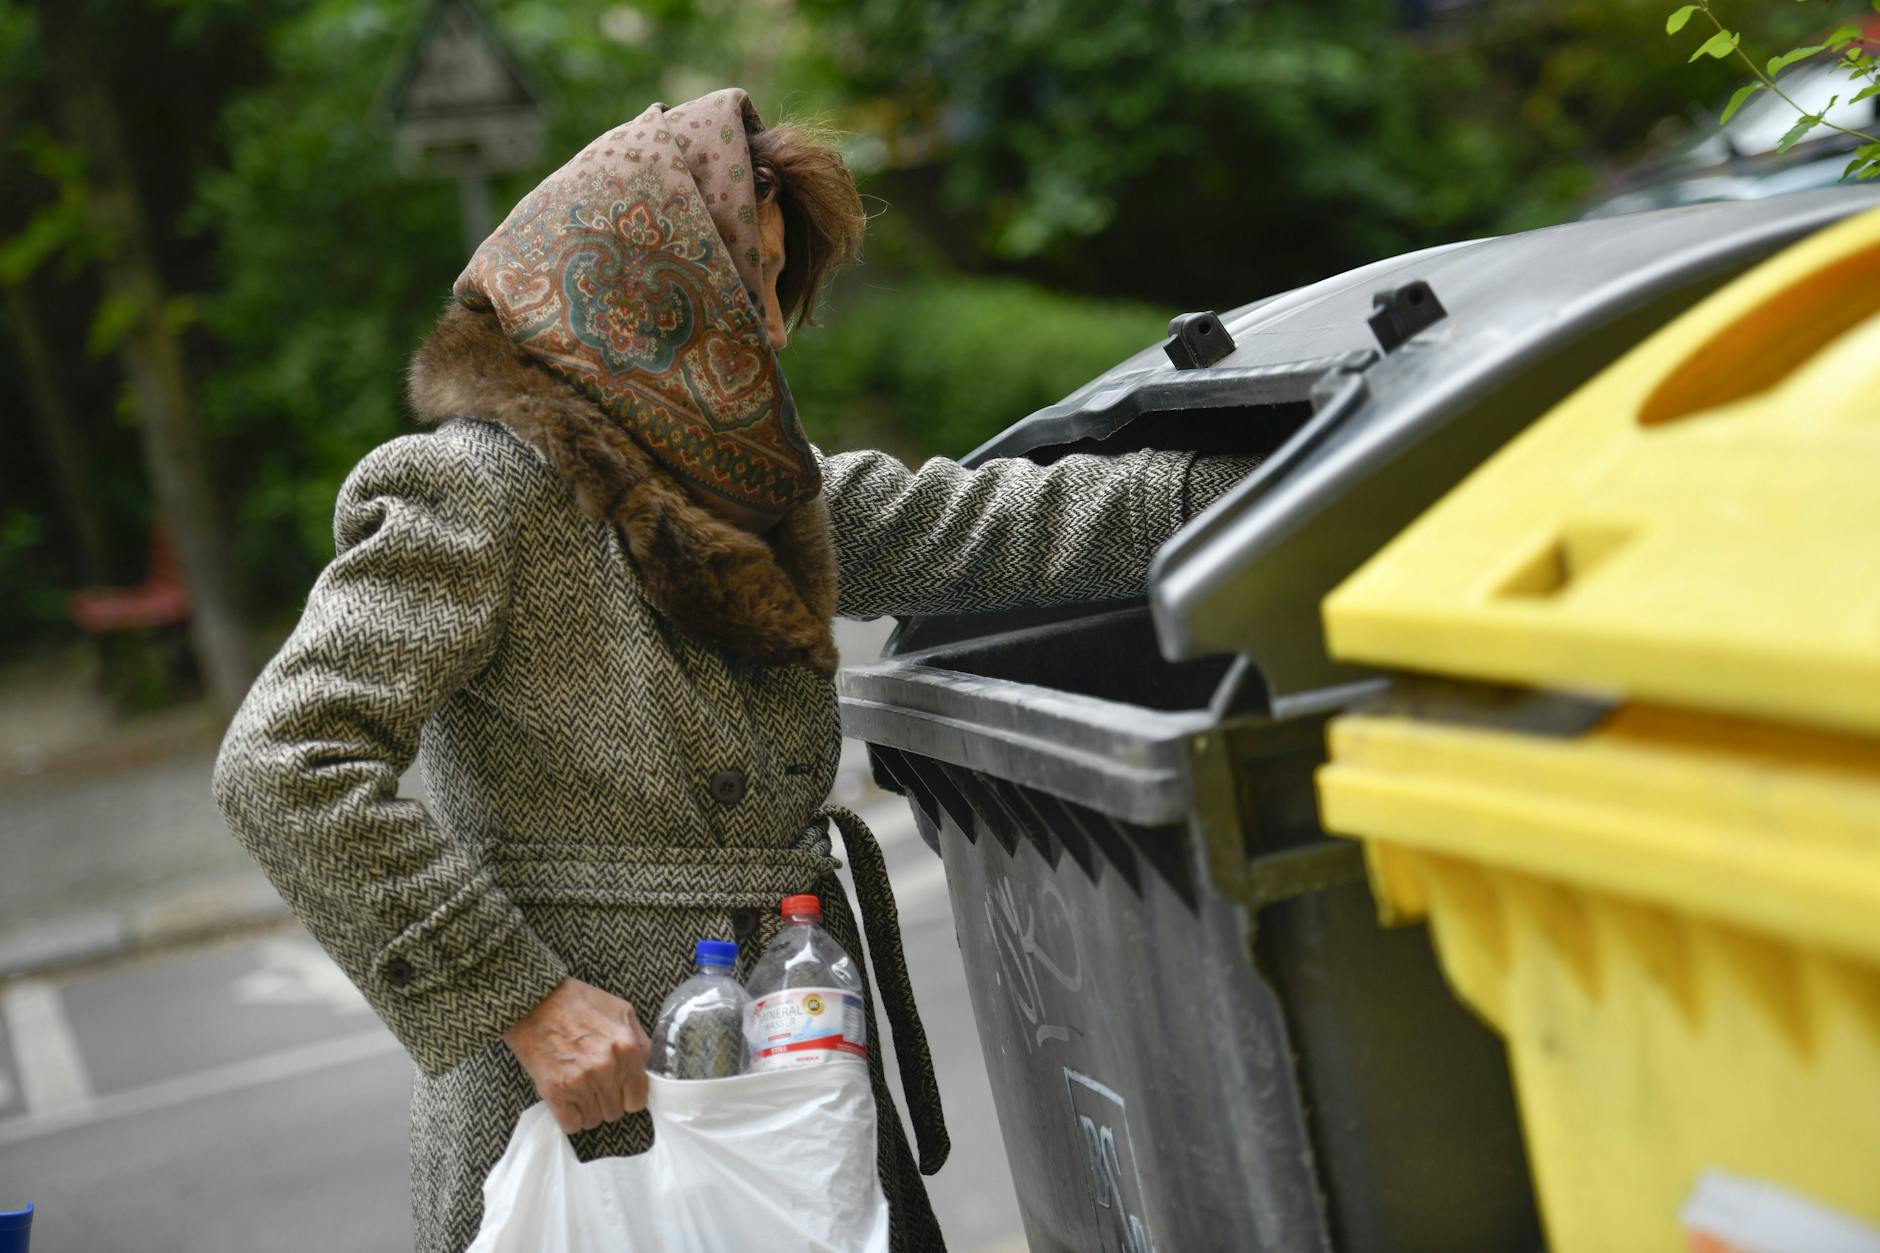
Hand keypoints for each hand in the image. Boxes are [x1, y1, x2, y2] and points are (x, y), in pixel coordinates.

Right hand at [502, 978, 650, 1132]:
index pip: (638, 1098)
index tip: (620, 1091)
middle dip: (607, 1101)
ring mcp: (580, 1082)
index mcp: (626, 1048)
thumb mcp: (622, 1011)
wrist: (534, 1002)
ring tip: (579, 1090)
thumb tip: (647, 1068)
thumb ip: (640, 1041)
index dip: (629, 1096)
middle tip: (595, 1085)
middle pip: (615, 1112)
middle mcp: (606, 1068)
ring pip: (594, 1120)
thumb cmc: (579, 1003)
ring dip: (588, 1110)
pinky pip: (571, 1125)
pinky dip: (570, 1118)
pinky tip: (568, 1101)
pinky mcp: (555, 1091)